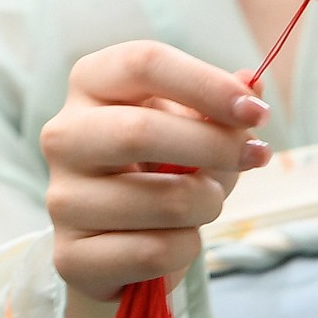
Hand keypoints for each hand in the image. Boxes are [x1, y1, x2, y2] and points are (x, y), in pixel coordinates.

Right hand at [40, 42, 269, 303]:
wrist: (118, 243)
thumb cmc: (160, 170)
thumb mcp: (193, 128)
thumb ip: (220, 106)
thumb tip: (252, 83)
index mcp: (90, 85)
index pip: (142, 63)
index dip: (207, 85)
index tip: (256, 113)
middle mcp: (64, 135)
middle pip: (140, 131)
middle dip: (215, 146)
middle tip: (256, 156)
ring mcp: (62, 197)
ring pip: (163, 201)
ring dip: (207, 205)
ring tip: (202, 204)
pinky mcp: (71, 254)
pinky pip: (154, 252)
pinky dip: (185, 250)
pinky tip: (173, 242)